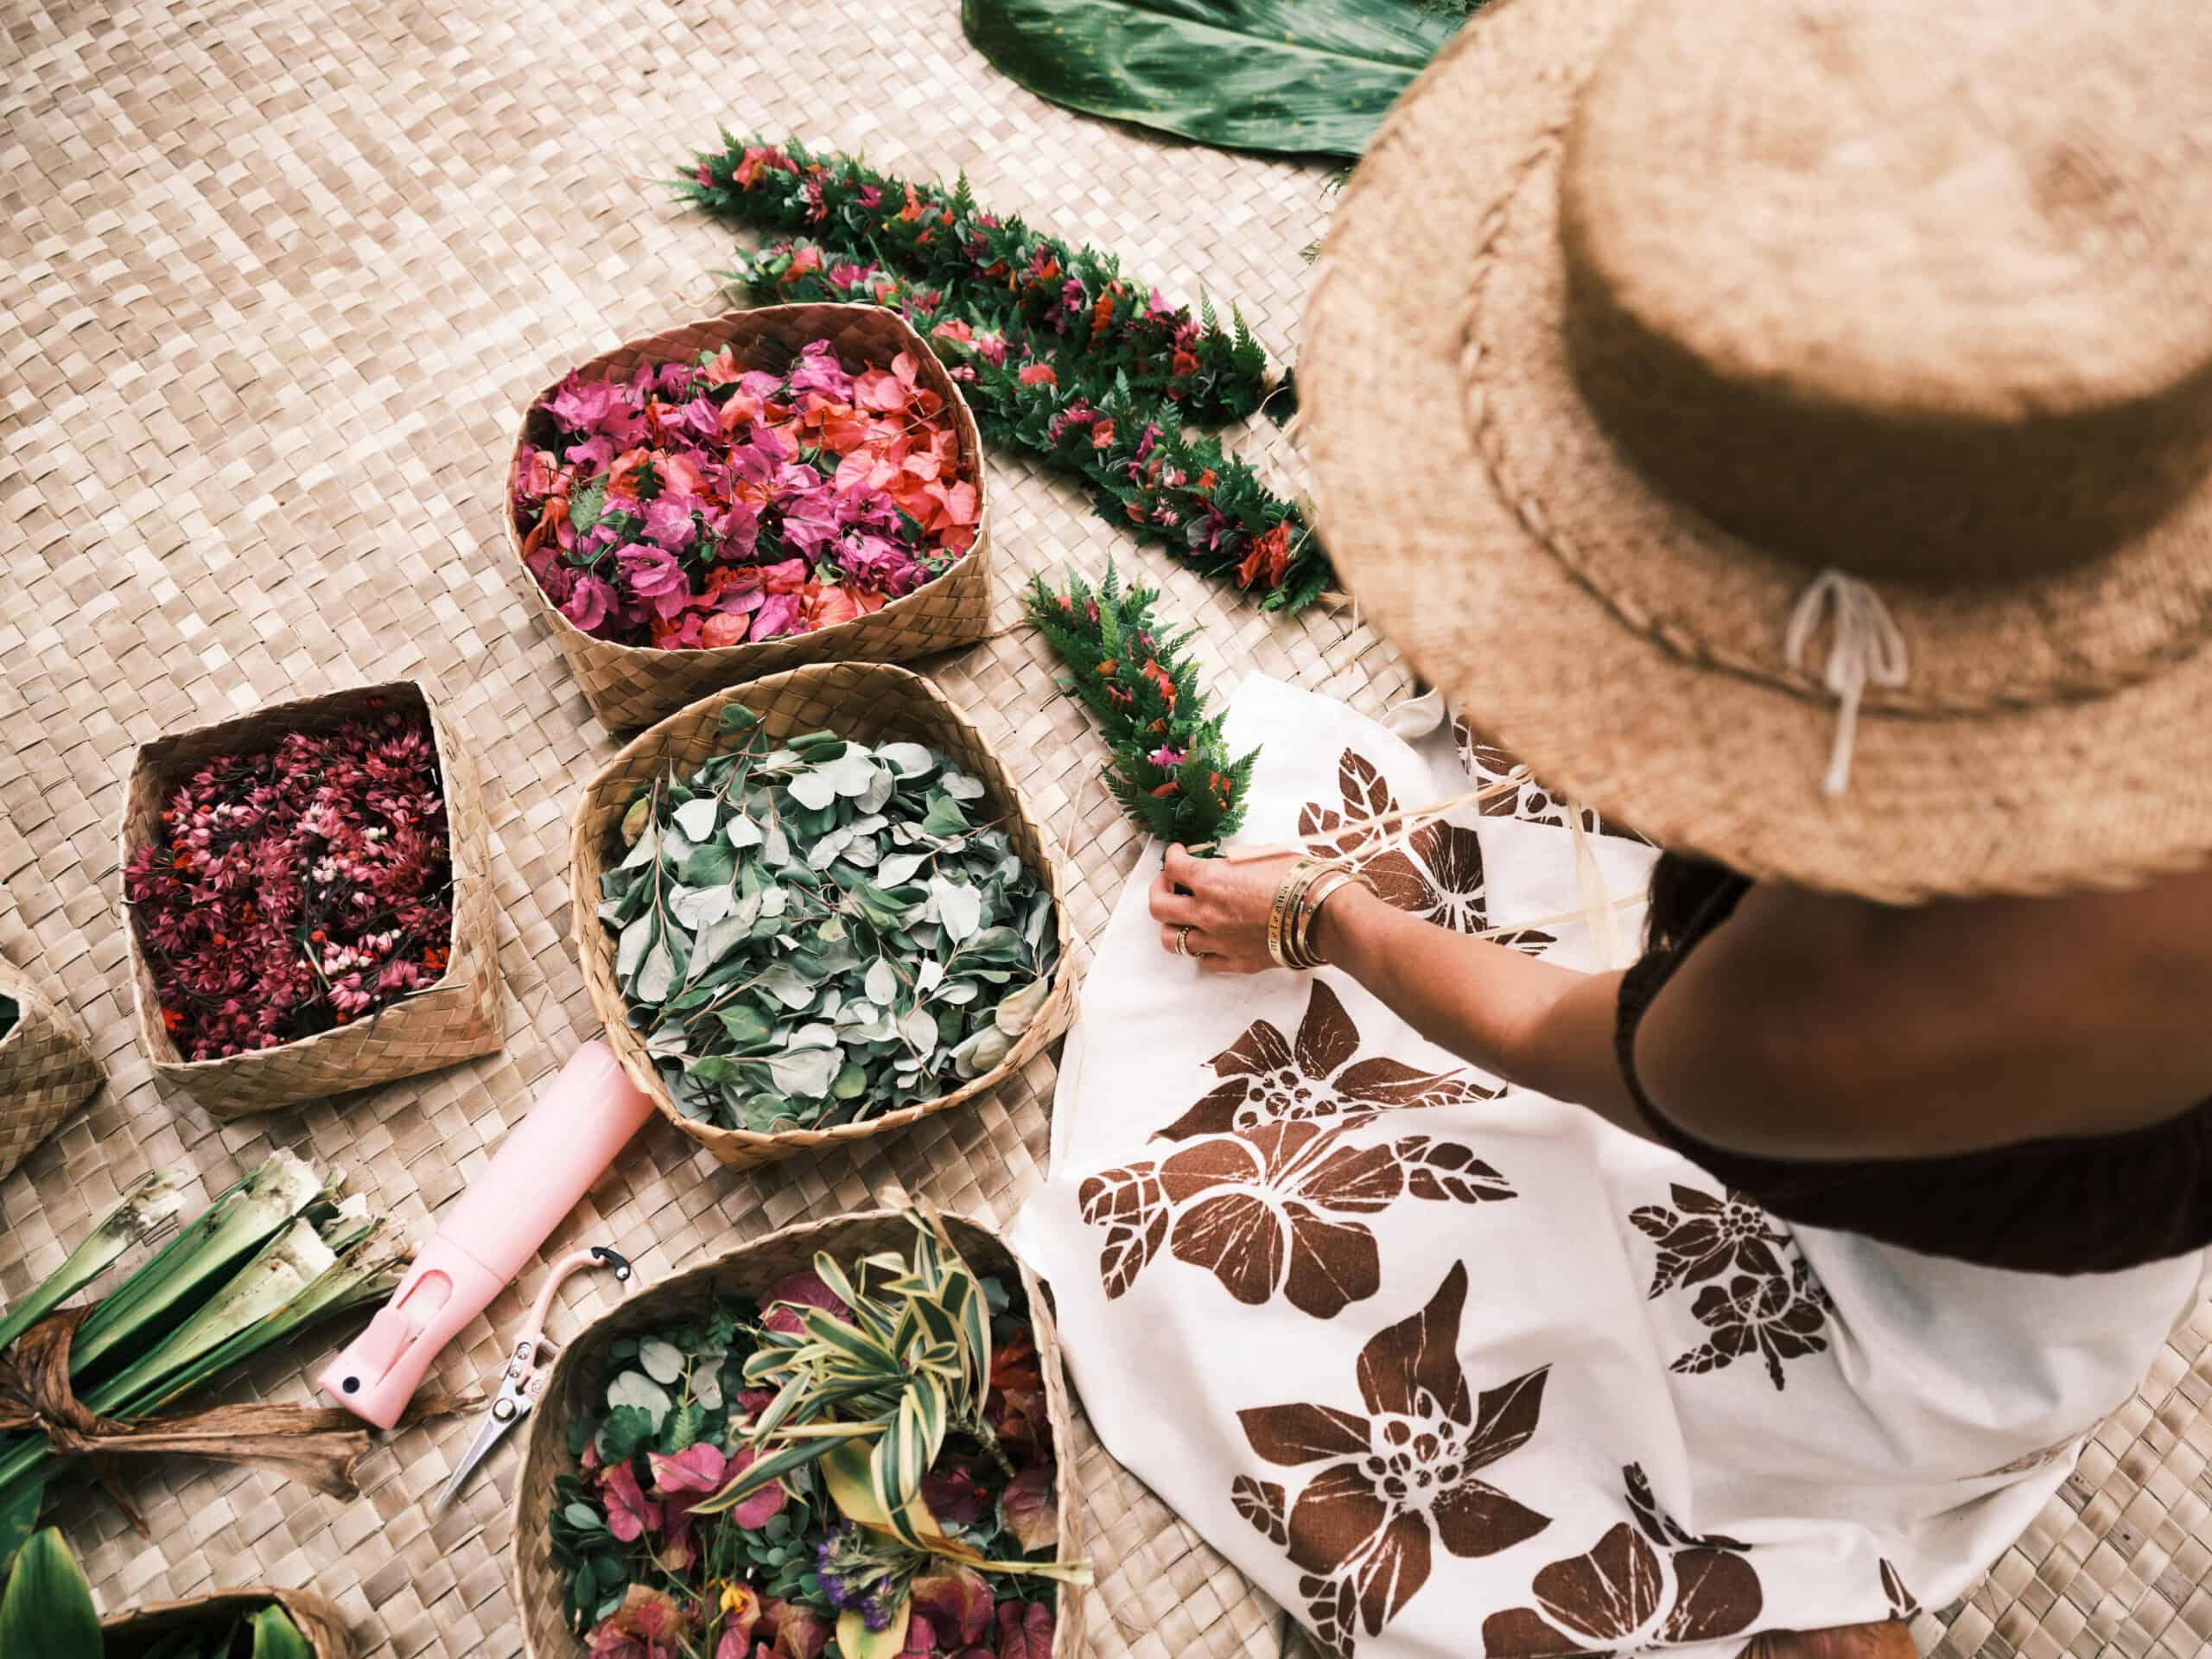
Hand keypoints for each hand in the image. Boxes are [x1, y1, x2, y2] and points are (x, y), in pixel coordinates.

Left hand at [1147, 844, 1306, 973]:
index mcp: (1211, 881)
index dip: (1172, 856)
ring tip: (1184, 915)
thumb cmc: (1299, 879)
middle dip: (1159, 890)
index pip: (1172, 867)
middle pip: (1158, 907)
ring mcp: (1218, 942)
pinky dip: (1202, 948)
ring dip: (1173, 924)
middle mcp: (1207, 913)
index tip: (1177, 854)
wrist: (1324, 916)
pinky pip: (1204, 960)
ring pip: (1173, 940)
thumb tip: (1220, 865)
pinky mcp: (1235, 962)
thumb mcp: (1259, 856)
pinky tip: (1211, 937)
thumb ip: (1230, 863)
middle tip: (1169, 883)